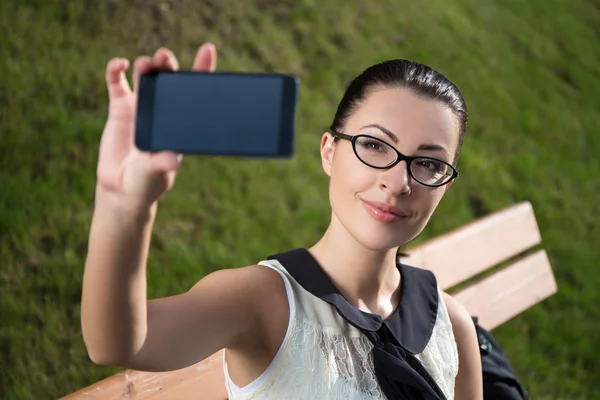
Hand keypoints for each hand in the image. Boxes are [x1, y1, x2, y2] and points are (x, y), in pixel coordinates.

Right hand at [96, 44, 217, 208]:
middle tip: (165, 57)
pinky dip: (117, 70)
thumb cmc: (147, 182)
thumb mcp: (155, 173)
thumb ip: (161, 164)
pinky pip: (117, 83)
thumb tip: (173, 160)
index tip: (208, 49)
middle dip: (169, 65)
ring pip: (146, 77)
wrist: (122, 188)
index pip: (194, 92)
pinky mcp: (120, 108)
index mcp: (179, 122)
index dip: (202, 69)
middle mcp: (163, 110)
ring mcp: (142, 107)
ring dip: (147, 66)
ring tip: (146, 65)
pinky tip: (121, 64)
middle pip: (169, 79)